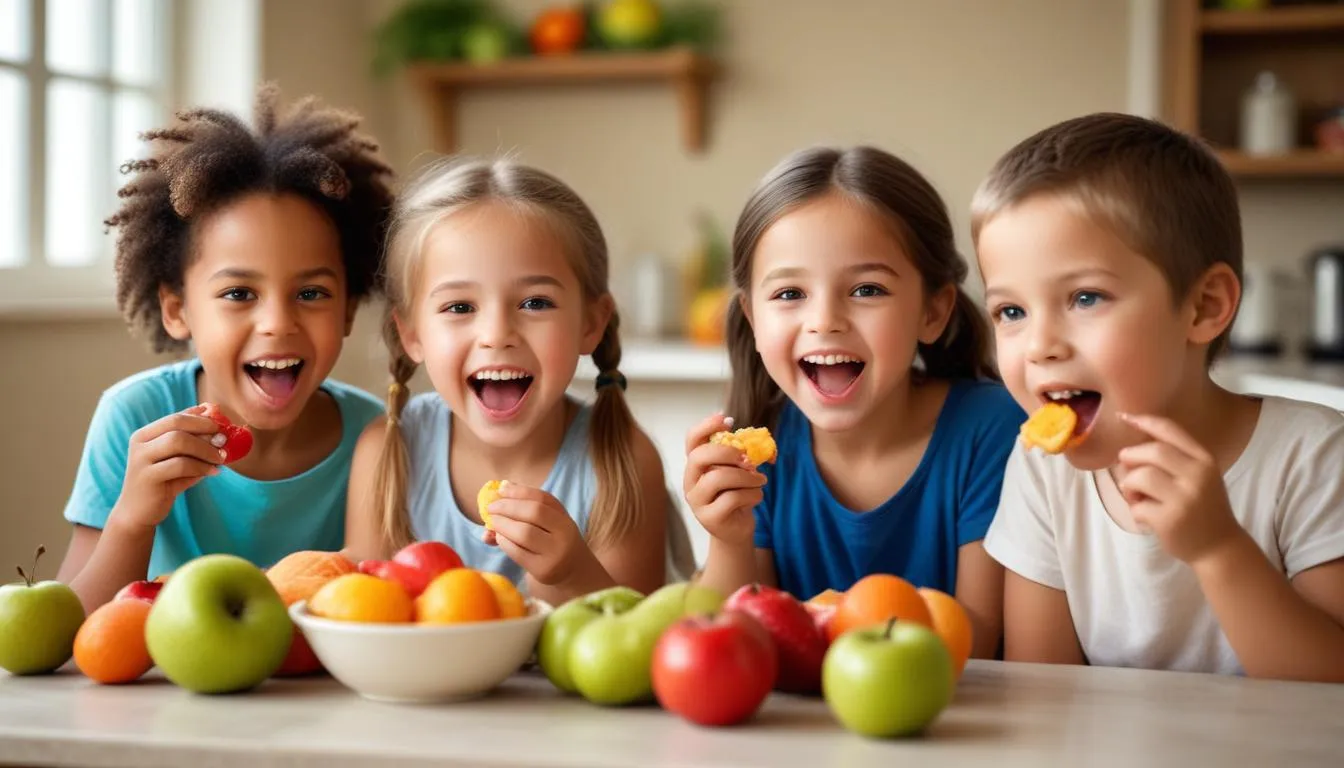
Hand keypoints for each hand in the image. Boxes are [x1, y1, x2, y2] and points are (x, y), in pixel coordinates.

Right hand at [111, 406, 226, 531]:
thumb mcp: (179, 459)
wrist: (138, 512)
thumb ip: (193, 441)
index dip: (201, 419)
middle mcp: (140, 443)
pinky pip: (181, 465)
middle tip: (223, 439)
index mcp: (145, 434)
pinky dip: (202, 466)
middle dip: (204, 429)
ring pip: (178, 441)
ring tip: (221, 458)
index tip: (221, 425)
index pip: (176, 417)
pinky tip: (214, 472)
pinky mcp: (148, 477)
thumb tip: (216, 416)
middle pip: (176, 424)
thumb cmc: (164, 482)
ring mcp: (141, 459)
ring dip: (205, 448)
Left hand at [482, 482, 593, 585]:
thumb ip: (529, 506)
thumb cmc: (554, 541)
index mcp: (565, 520)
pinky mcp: (542, 570)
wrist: (572, 573)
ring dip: (502, 524)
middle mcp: (564, 536)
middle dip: (508, 507)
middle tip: (491, 508)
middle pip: (534, 513)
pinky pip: (517, 552)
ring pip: (524, 533)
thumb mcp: (550, 523)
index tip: (501, 489)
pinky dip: (503, 541)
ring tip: (493, 522)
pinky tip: (499, 538)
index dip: (520, 492)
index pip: (542, 499)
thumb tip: (502, 488)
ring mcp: (554, 555)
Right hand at [682, 413, 764, 547]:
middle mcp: (690, 482)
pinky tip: (756, 496)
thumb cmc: (736, 495)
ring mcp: (697, 501)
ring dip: (747, 476)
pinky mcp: (710, 518)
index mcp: (696, 466)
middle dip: (727, 452)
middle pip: (699, 456)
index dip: (706, 426)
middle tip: (747, 458)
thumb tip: (751, 441)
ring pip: (719, 478)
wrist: (736, 530)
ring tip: (760, 480)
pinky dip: (752, 494)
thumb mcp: (736, 472)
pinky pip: (733, 498)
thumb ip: (737, 456)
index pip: (692, 440)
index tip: (727, 419)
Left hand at [1115, 413, 1246, 564]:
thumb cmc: (1202, 508)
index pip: (1171, 430)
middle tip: (1126, 467)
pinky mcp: (1170, 520)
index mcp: (1204, 460)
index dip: (1144, 421)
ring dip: (1129, 485)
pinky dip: (1134, 509)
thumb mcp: (1199, 477)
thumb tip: (1131, 447)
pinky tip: (1145, 516)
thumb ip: (1174, 459)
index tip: (1124, 416)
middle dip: (1130, 456)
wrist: (1219, 547)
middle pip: (1152, 451)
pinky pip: (1137, 506)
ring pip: (1140, 477)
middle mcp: (1197, 475)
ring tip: (1135, 496)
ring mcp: (1184, 498)